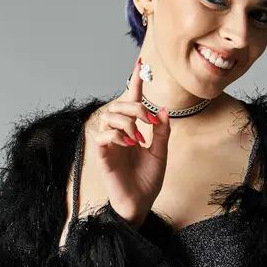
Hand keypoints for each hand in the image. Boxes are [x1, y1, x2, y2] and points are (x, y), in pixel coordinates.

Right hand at [87, 58, 170, 227]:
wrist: (141, 203)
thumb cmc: (148, 179)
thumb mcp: (161, 152)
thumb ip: (162, 132)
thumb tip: (164, 110)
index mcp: (133, 130)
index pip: (132, 101)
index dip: (136, 82)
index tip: (141, 64)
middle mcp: (119, 133)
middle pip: (119, 105)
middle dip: (135, 106)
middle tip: (150, 120)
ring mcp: (109, 144)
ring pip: (109, 116)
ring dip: (127, 122)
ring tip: (139, 138)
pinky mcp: (102, 156)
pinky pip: (103, 136)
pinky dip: (117, 136)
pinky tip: (129, 144)